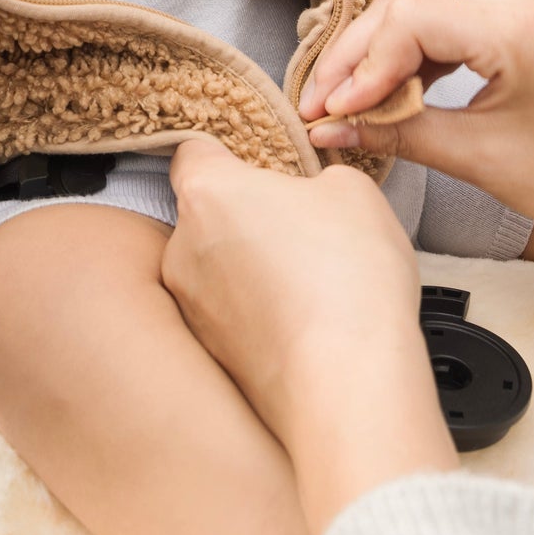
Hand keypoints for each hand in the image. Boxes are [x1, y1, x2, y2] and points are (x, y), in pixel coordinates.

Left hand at [165, 138, 456, 534]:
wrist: (348, 383)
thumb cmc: (348, 279)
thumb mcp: (353, 191)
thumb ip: (318, 178)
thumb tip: (310, 193)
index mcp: (208, 193)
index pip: (193, 151)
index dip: (228, 151)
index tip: (258, 160)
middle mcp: (181, 248)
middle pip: (206, 213)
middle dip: (247, 215)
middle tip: (301, 226)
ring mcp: (190, 307)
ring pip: (217, 268)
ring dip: (251, 267)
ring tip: (311, 281)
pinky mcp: (208, 354)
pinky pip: (229, 315)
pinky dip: (258, 313)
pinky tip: (304, 320)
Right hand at [300, 0, 533, 287]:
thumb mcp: (483, 159)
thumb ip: (401, 134)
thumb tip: (334, 129)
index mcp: (515, 25)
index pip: (406, 22)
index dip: (359, 68)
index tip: (330, 112)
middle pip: (402, 7)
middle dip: (354, 59)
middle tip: (318, 106)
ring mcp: (514, 3)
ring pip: (415, 13)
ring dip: (374, 59)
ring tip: (340, 105)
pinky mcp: (510, 20)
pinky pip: (440, 25)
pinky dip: (405, 60)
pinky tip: (382, 96)